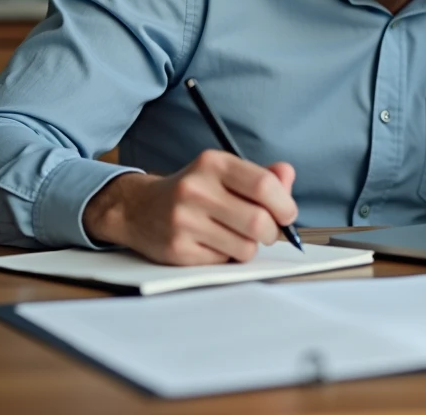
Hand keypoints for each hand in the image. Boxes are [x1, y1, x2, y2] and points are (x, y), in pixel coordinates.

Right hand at [83, 151, 298, 265]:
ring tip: (234, 236)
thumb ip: (261, 176)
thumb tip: (287, 175)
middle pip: (258, 221)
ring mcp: (184, 221)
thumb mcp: (224, 173)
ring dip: (248, 247)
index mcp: (212, 163)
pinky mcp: (177, 249)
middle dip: (271, 232)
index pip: (263, 185)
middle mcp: (196, 189)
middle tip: (265, 231)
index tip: (287, 214)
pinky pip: (223, 262)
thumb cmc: (193, 191)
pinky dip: (227, 257)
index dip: (285, 205)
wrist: (138, 208)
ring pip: (245, 247)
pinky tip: (212, 244)